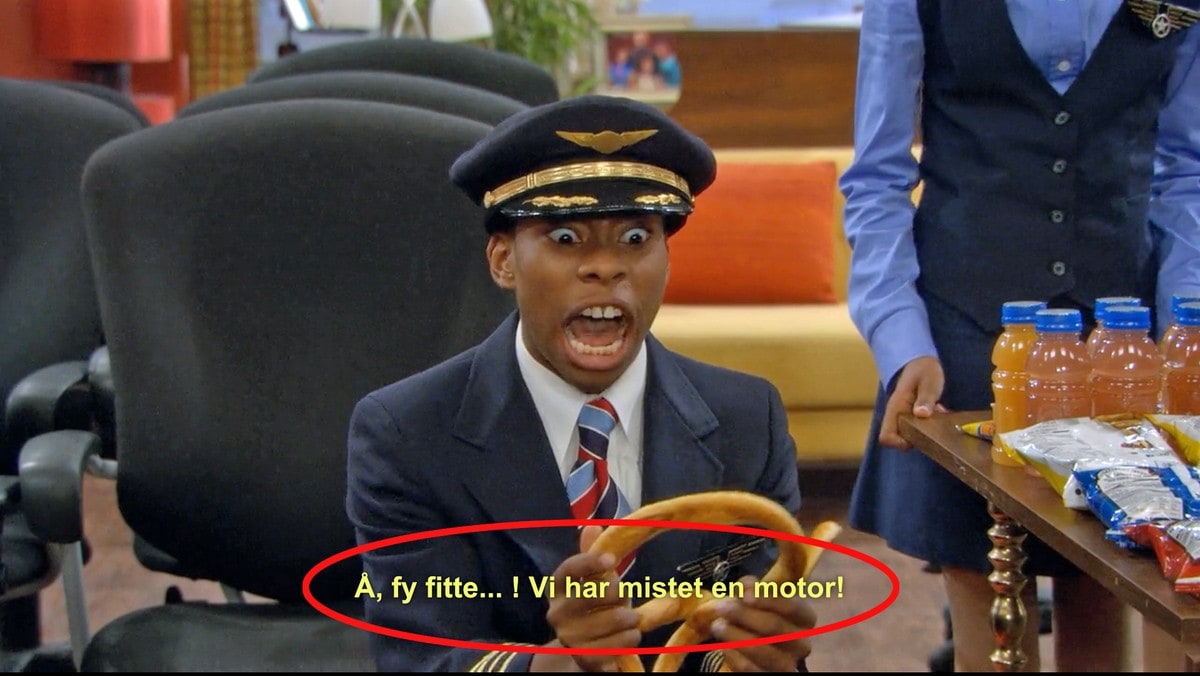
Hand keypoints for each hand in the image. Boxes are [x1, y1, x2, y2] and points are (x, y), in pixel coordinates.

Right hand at [537, 526, 640, 671]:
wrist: (580, 651)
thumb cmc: (589, 609)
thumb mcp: (588, 582)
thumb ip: (590, 556)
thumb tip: (593, 526)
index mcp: (556, 588)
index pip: (569, 570)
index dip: (589, 562)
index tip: (612, 560)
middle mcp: (557, 612)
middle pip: (595, 594)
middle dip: (619, 592)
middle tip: (626, 596)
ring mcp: (569, 638)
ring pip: (612, 620)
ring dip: (630, 618)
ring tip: (632, 618)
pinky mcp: (585, 657)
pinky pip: (618, 644)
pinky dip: (630, 638)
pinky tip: (631, 634)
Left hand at [709, 575, 815, 671]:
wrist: (761, 647)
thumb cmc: (761, 615)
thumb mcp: (760, 598)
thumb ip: (752, 588)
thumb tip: (746, 585)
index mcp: (805, 619)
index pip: (792, 607)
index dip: (768, 600)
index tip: (745, 596)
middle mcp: (801, 643)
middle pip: (774, 626)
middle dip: (744, 615)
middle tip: (721, 607)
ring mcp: (788, 664)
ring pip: (761, 649)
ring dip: (735, 635)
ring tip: (717, 625)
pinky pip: (749, 668)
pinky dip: (734, 655)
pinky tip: (724, 646)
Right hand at [879, 355, 946, 448]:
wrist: (921, 362)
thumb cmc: (923, 369)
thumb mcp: (928, 380)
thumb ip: (925, 397)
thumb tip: (921, 414)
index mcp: (895, 409)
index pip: (886, 437)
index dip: (900, 443)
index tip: (919, 436)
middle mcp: (896, 416)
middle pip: (899, 440)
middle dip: (920, 438)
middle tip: (934, 424)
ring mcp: (904, 417)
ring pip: (910, 435)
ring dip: (927, 432)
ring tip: (939, 416)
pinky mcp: (912, 416)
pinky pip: (918, 428)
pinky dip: (930, 426)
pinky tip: (940, 413)